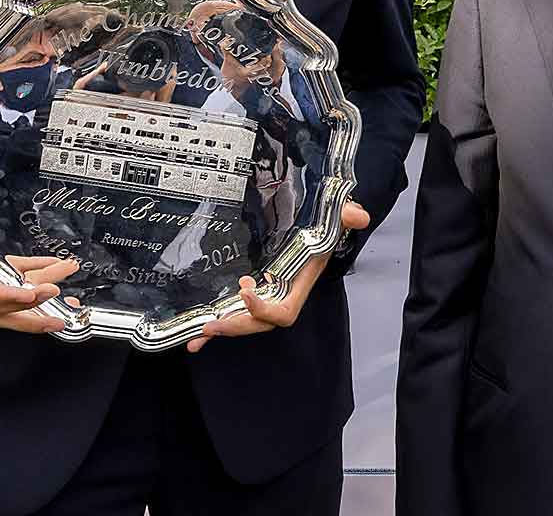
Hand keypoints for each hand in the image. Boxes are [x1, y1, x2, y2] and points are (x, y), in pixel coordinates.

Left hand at [186, 201, 372, 351]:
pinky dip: (217, 327)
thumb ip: (346, 215)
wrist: (315, 220)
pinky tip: (195, 337)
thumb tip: (357, 216)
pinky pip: (235, 314)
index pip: (284, 311)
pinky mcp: (253, 290)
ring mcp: (267, 294)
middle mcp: (283, 293)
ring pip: (246, 322)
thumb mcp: (335, 215)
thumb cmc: (323, 221)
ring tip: (198, 335)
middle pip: (260, 324)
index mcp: (300, 282)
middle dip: (237, 326)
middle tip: (212, 325)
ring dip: (223, 330)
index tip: (246, 290)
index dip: (266, 309)